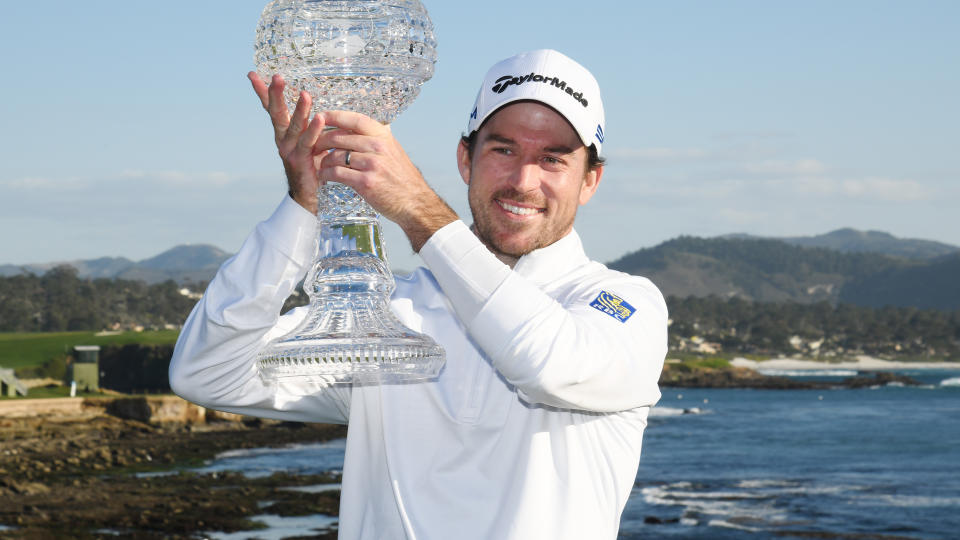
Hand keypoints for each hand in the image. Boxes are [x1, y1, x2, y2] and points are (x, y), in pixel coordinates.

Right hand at [248, 72, 326, 213]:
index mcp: (282, 132)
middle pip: (276, 113)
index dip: (262, 92)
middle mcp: (282, 139)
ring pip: (293, 126)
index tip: (252, 74)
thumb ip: (308, 127)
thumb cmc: (311, 165)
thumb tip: (317, 110)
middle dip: (275, 93)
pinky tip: (320, 117)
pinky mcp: (300, 160)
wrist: (307, 195)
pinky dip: (314, 129)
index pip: (270, 108)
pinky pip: (307, 142)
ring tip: (306, 94)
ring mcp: (288, 149)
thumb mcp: (308, 142)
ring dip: (299, 109)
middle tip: (276, 76)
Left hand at [313, 110, 457, 250]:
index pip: (354, 120)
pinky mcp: (366, 182)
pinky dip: (327, 174)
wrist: (414, 202)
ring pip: (336, 155)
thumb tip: (361, 125)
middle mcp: (378, 147)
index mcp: (383, 136)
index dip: (334, 116)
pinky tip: (324, 176)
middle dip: (321, 140)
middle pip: (339, 137)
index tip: (319, 115)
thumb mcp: (393, 150)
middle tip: (312, 146)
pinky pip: (337, 173)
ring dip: (323, 160)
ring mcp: (372, 164)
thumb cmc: (401, 177)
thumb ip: (377, 138)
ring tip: (320, 164)